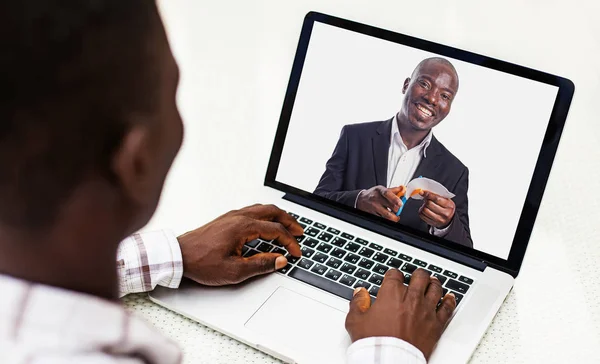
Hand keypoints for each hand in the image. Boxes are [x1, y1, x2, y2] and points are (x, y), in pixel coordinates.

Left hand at [177, 204, 302, 285]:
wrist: (179, 256)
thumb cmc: (201, 263)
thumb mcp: (234, 271)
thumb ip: (260, 265)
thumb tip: (279, 260)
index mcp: (243, 227)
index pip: (276, 230)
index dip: (290, 242)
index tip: (295, 252)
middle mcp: (239, 217)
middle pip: (273, 212)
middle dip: (290, 222)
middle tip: (300, 232)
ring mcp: (232, 216)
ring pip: (262, 209)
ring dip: (278, 216)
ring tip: (287, 226)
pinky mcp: (226, 219)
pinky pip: (252, 210)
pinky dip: (266, 215)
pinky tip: (266, 223)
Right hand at [345, 268, 455, 359]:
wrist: (391, 361)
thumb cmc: (375, 342)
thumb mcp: (356, 321)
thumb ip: (358, 303)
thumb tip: (359, 293)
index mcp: (391, 294)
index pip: (395, 274)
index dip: (394, 274)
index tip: (393, 277)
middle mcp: (411, 298)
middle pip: (420, 276)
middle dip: (417, 274)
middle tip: (416, 276)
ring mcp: (425, 310)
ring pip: (435, 288)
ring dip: (433, 283)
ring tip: (432, 281)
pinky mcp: (436, 324)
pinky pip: (447, 308)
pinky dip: (449, 300)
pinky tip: (449, 297)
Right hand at [356, 186, 403, 221]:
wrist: (361, 199)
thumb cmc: (373, 194)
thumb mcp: (381, 189)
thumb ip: (393, 190)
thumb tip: (403, 189)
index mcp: (380, 190)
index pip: (388, 194)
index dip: (395, 199)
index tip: (401, 204)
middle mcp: (376, 198)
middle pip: (389, 206)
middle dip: (397, 209)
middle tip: (399, 209)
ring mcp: (374, 207)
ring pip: (386, 215)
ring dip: (393, 217)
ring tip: (396, 217)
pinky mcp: (372, 213)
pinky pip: (382, 218)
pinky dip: (387, 219)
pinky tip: (389, 217)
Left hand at [418, 191, 455, 228]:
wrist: (449, 218)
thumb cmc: (446, 207)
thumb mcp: (446, 200)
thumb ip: (437, 195)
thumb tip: (423, 192)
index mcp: (449, 205)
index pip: (436, 198)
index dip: (428, 194)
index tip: (423, 192)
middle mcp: (445, 213)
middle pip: (429, 204)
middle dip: (426, 200)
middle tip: (426, 199)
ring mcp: (439, 219)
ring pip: (424, 210)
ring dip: (423, 206)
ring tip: (426, 205)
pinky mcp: (433, 223)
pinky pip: (422, 215)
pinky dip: (421, 211)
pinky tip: (425, 210)